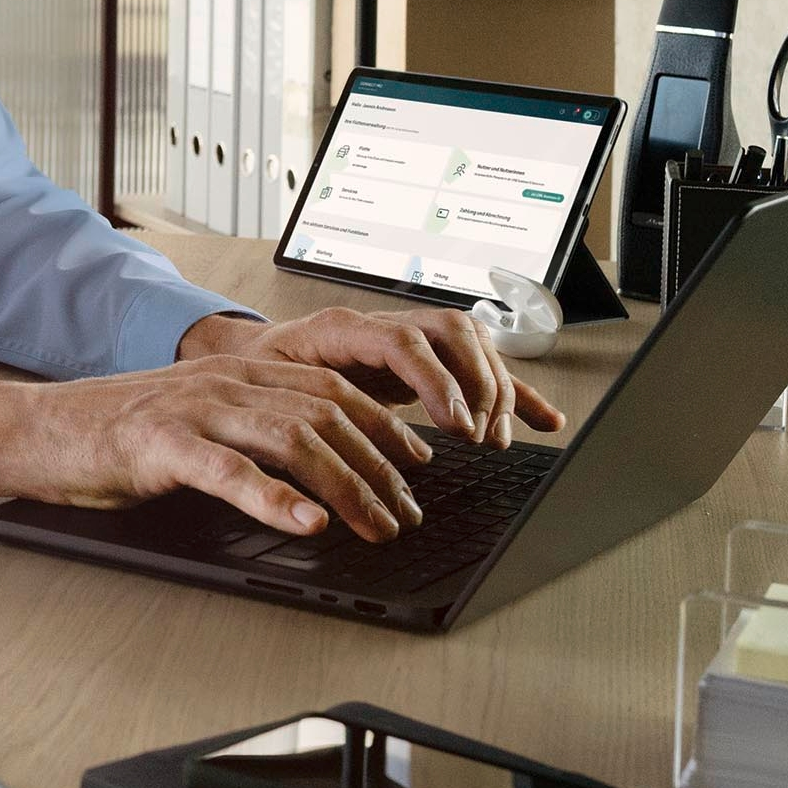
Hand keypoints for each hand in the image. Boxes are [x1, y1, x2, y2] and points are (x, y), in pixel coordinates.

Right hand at [0, 357, 433, 541]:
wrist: (39, 429)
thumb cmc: (117, 434)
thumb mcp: (198, 418)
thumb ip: (253, 429)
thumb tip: (318, 469)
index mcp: (239, 370)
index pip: (334, 389)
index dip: (385, 425)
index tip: (417, 463)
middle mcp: (225, 379)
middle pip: (328, 414)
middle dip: (380, 466)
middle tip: (408, 512)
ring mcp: (195, 408)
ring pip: (294, 439)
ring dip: (347, 486)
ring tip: (376, 525)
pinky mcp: (161, 444)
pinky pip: (230, 470)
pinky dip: (276, 499)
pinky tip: (307, 523)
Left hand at [179, 303, 564, 447]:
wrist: (242, 357)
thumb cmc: (252, 377)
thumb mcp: (262, 392)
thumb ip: (291, 416)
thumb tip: (320, 461)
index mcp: (340, 328)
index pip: (404, 341)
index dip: (435, 382)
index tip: (454, 427)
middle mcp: (380, 326)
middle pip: (451, 332)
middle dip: (475, 384)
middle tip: (478, 436)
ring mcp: (405, 340)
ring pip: (469, 344)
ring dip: (494, 389)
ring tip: (495, 438)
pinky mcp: (422, 363)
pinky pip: (478, 369)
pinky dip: (514, 393)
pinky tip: (545, 419)